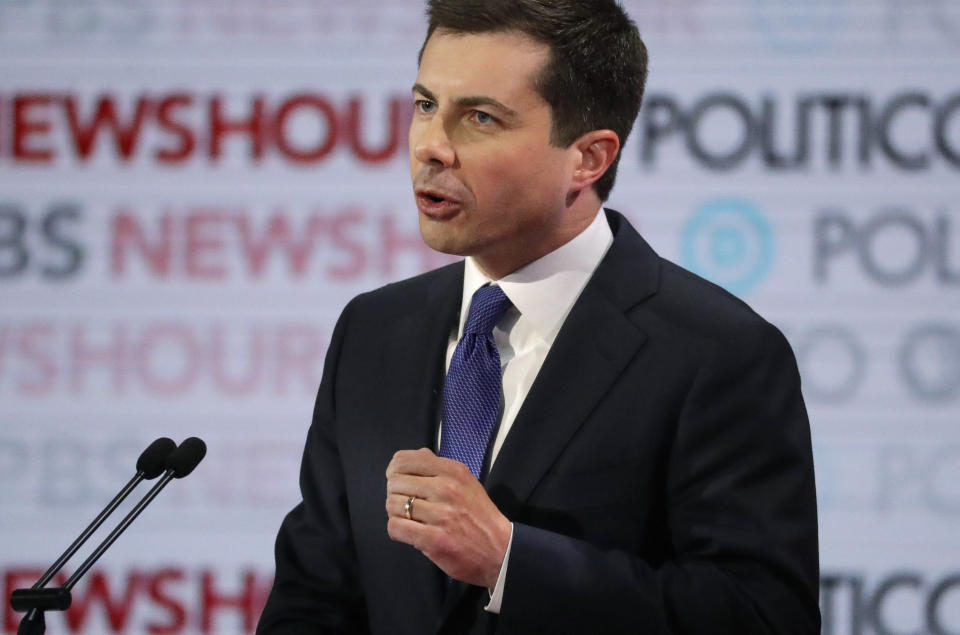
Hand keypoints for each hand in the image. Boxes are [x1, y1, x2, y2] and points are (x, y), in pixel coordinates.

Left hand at [385, 448, 510, 587]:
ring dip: (395, 513)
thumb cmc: (479, 516)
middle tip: (406, 505)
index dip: (394, 471)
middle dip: (395, 494)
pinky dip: (396, 530)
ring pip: (392, 504)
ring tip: (409, 519)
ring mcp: (441, 514)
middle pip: (394, 482)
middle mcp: (446, 488)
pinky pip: (396, 527)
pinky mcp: (434, 539)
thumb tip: (416, 454)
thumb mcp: (466, 482)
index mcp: (452, 471)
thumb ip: (439, 467)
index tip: (399, 481)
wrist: (501, 551)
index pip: (403, 460)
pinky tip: (408, 533)